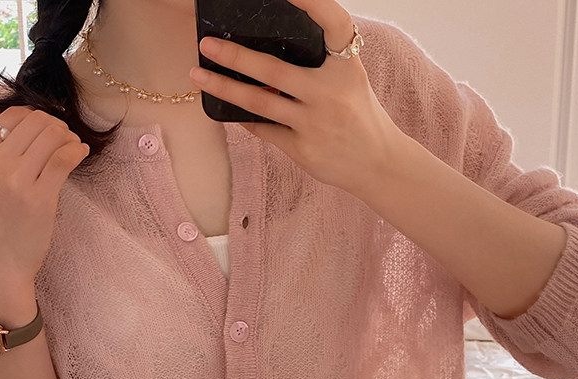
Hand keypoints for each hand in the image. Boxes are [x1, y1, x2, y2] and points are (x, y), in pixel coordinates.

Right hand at [0, 106, 89, 290]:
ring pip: (51, 135)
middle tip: (66, 139)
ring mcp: (15, 180)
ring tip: (74, 147)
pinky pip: (64, 158)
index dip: (36, 118)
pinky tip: (81, 153)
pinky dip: (77, 150)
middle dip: (56, 125)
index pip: (11, 116)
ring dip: (69, 136)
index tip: (48, 130)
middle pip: (35, 122)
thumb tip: (33, 126)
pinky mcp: (39, 197)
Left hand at [189, 0, 401, 199]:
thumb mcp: (348, 80)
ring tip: (199, 76)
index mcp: (346, 66)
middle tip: (206, 44)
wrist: (378, 163)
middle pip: (274, 70)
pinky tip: (224, 109)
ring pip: (259, 102)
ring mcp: (314, 123)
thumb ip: (319, 64)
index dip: (312, 1)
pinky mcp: (303, 149)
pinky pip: (264, 129)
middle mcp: (330, 92)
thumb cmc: (358, 115)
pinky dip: (243, 117)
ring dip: (225, 88)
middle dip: (235, 56)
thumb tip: (269, 47)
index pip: (333, 23)